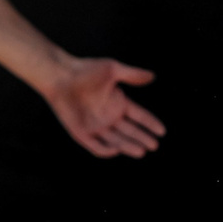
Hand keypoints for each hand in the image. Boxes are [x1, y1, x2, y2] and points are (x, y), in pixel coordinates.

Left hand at [44, 58, 165, 157]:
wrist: (60, 76)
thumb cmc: (85, 69)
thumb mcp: (112, 70)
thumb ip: (132, 74)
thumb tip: (153, 76)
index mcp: (118, 102)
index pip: (138, 116)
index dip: (150, 123)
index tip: (162, 131)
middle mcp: (109, 116)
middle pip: (130, 131)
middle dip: (142, 138)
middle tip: (154, 145)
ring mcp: (95, 126)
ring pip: (116, 141)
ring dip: (129, 146)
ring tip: (142, 151)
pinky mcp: (81, 133)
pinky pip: (96, 146)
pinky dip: (106, 150)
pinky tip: (117, 150)